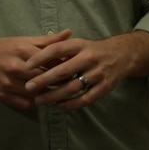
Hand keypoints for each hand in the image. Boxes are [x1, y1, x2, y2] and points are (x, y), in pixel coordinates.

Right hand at [0, 29, 70, 109]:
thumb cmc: (4, 47)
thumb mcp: (25, 39)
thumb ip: (48, 40)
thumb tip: (69, 33)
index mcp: (23, 50)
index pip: (50, 61)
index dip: (64, 67)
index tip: (76, 70)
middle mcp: (16, 67)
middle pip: (44, 79)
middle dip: (59, 83)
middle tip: (73, 85)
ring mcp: (8, 82)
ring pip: (35, 94)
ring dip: (49, 96)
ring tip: (60, 95)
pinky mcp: (1, 95)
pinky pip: (23, 104)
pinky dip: (35, 104)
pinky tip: (43, 102)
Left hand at [23, 31, 148, 109]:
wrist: (122, 54)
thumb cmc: (93, 49)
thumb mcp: (78, 43)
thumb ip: (59, 47)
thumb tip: (34, 50)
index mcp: (80, 45)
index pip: (57, 49)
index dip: (41, 57)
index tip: (26, 65)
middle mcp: (89, 58)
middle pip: (63, 71)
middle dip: (44, 80)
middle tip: (28, 87)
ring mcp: (97, 73)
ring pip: (72, 88)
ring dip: (54, 96)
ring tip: (39, 101)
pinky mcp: (104, 87)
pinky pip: (85, 99)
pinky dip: (71, 104)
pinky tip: (59, 106)